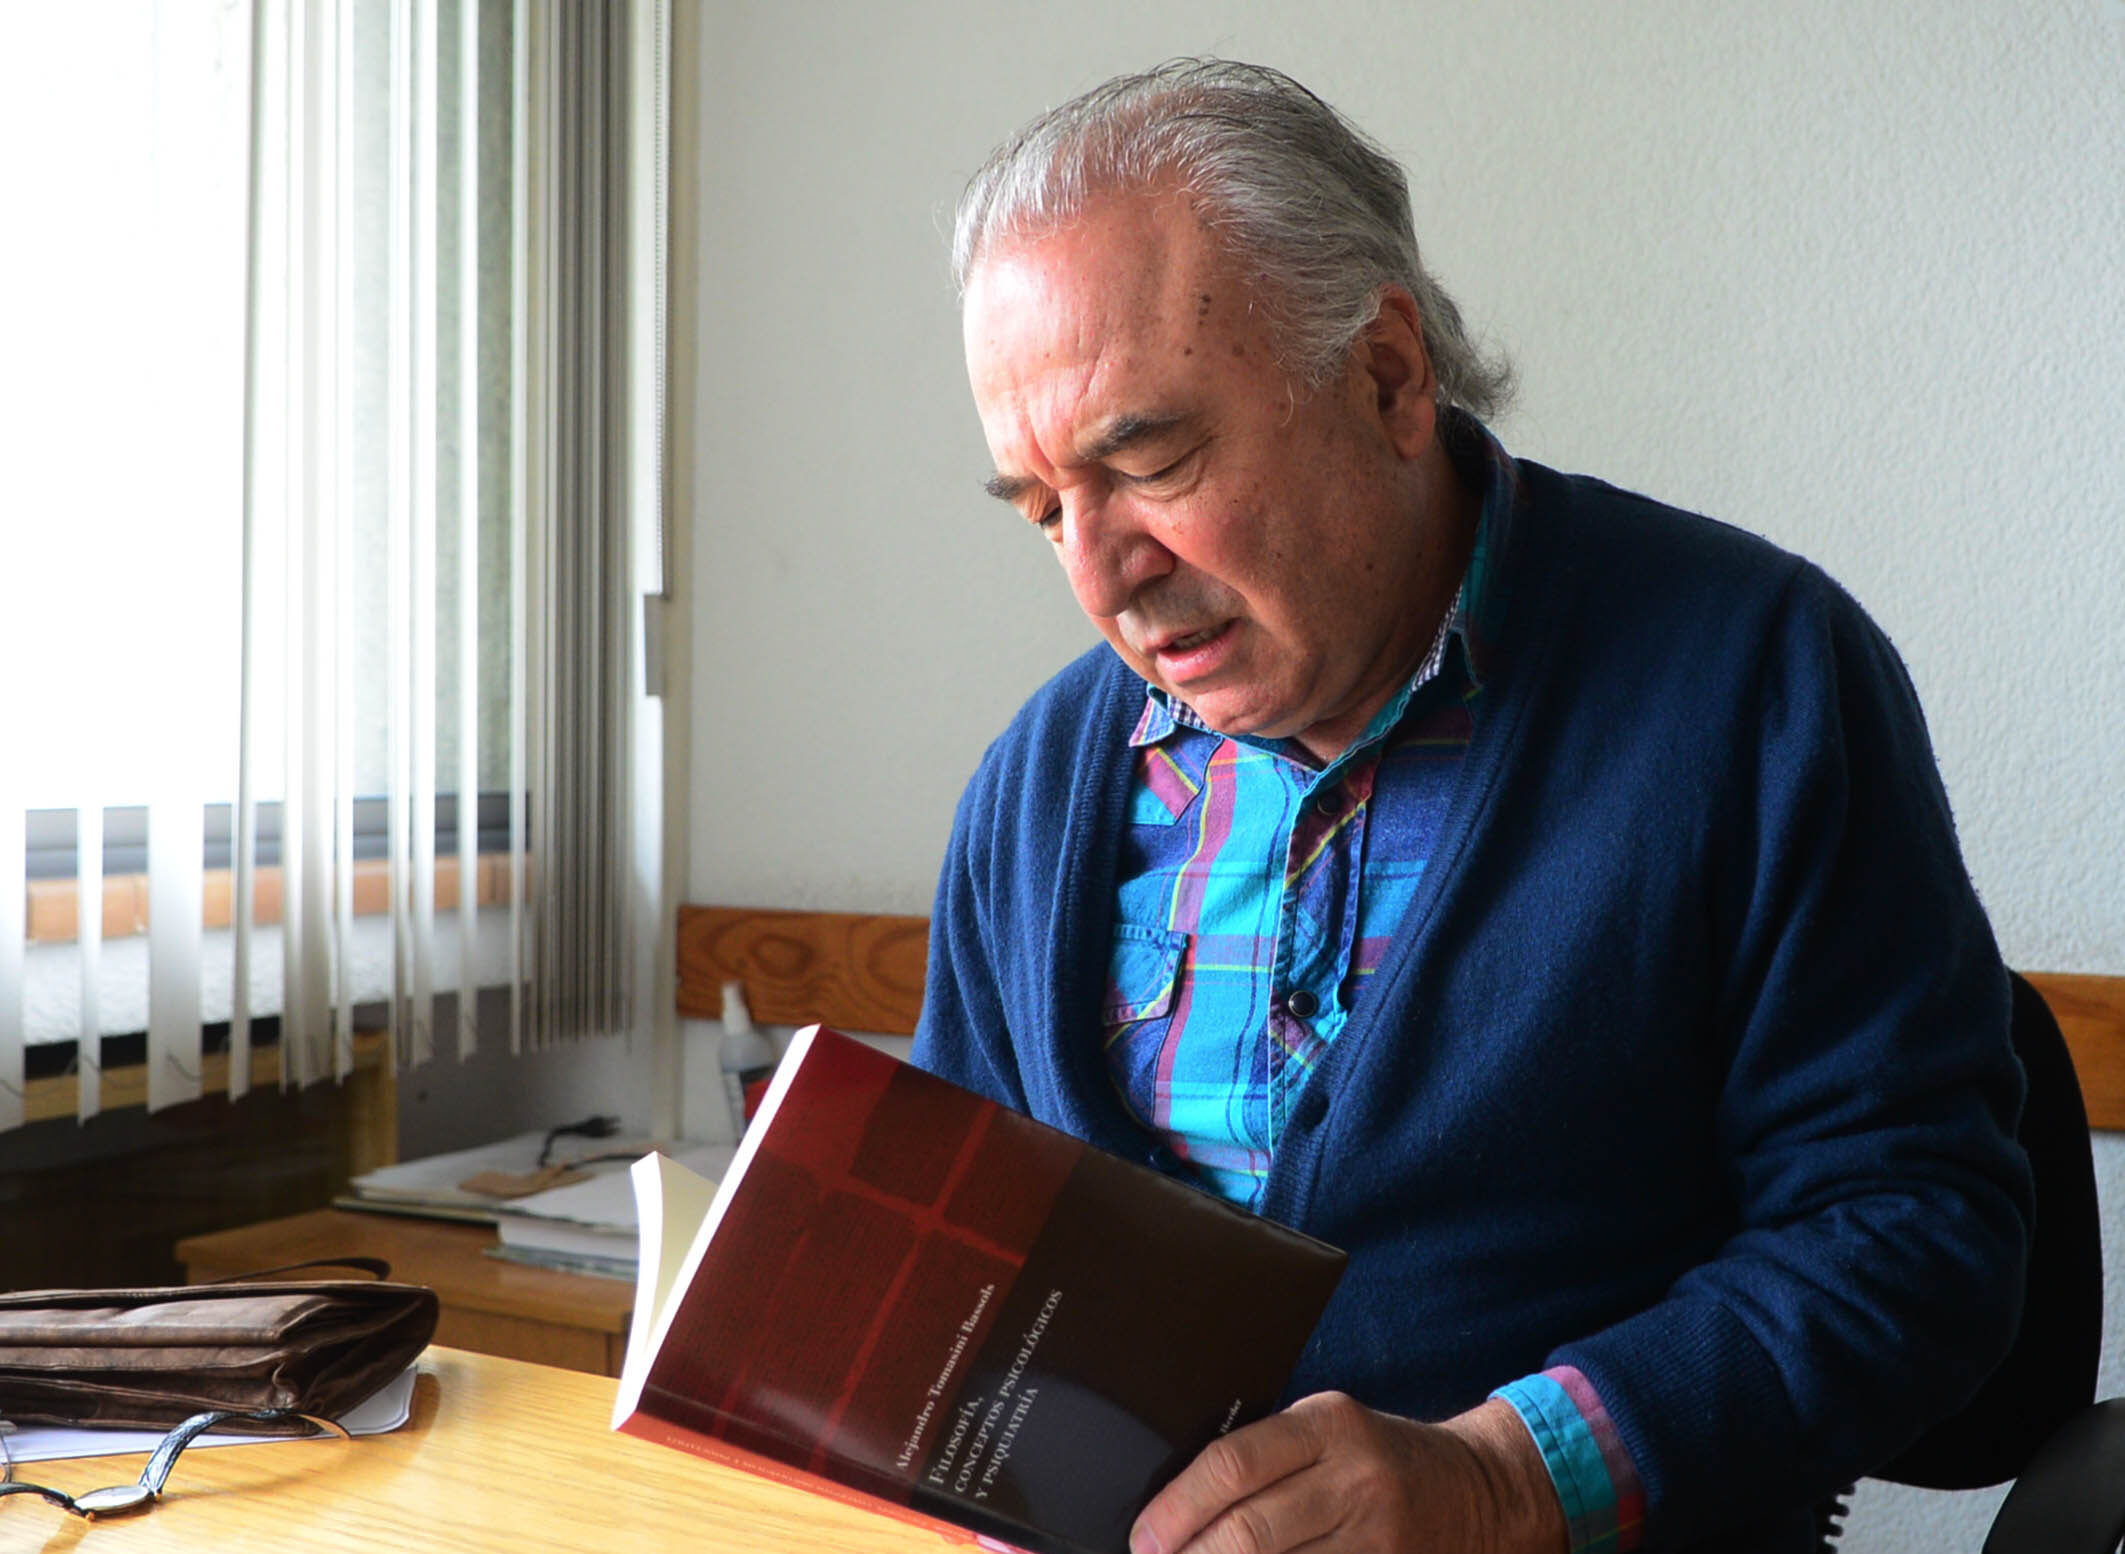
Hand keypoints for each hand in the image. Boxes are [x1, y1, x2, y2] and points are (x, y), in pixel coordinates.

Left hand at [1129, 1392, 1566, 1553]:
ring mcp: (1377, 1538)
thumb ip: (1265, 1455)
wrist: (1479, 1492)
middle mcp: (1355, 1480)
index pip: (1235, 1464)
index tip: (1145, 1535)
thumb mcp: (1329, 1430)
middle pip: (1251, 1531)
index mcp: (1329, 1425)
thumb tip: (1178, 1503)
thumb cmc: (1381, 1459)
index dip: (1178, 1506)